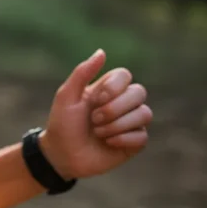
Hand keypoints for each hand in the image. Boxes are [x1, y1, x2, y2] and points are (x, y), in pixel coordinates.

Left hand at [37, 49, 151, 180]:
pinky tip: (108, 143)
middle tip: (94, 119)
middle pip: (139, 92)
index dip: (114, 87)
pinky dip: (124, 139)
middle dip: (115, 108)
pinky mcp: (134, 142)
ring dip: (118, 124)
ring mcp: (129, 122)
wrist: (61, 155)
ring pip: (145, 114)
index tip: (96, 99)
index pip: (125, 75)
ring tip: (99, 132)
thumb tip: (102, 52)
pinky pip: (143, 136)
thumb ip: (82, 73)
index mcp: (106, 89)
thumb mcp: (66, 96)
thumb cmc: (62, 124)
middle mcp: (122, 103)